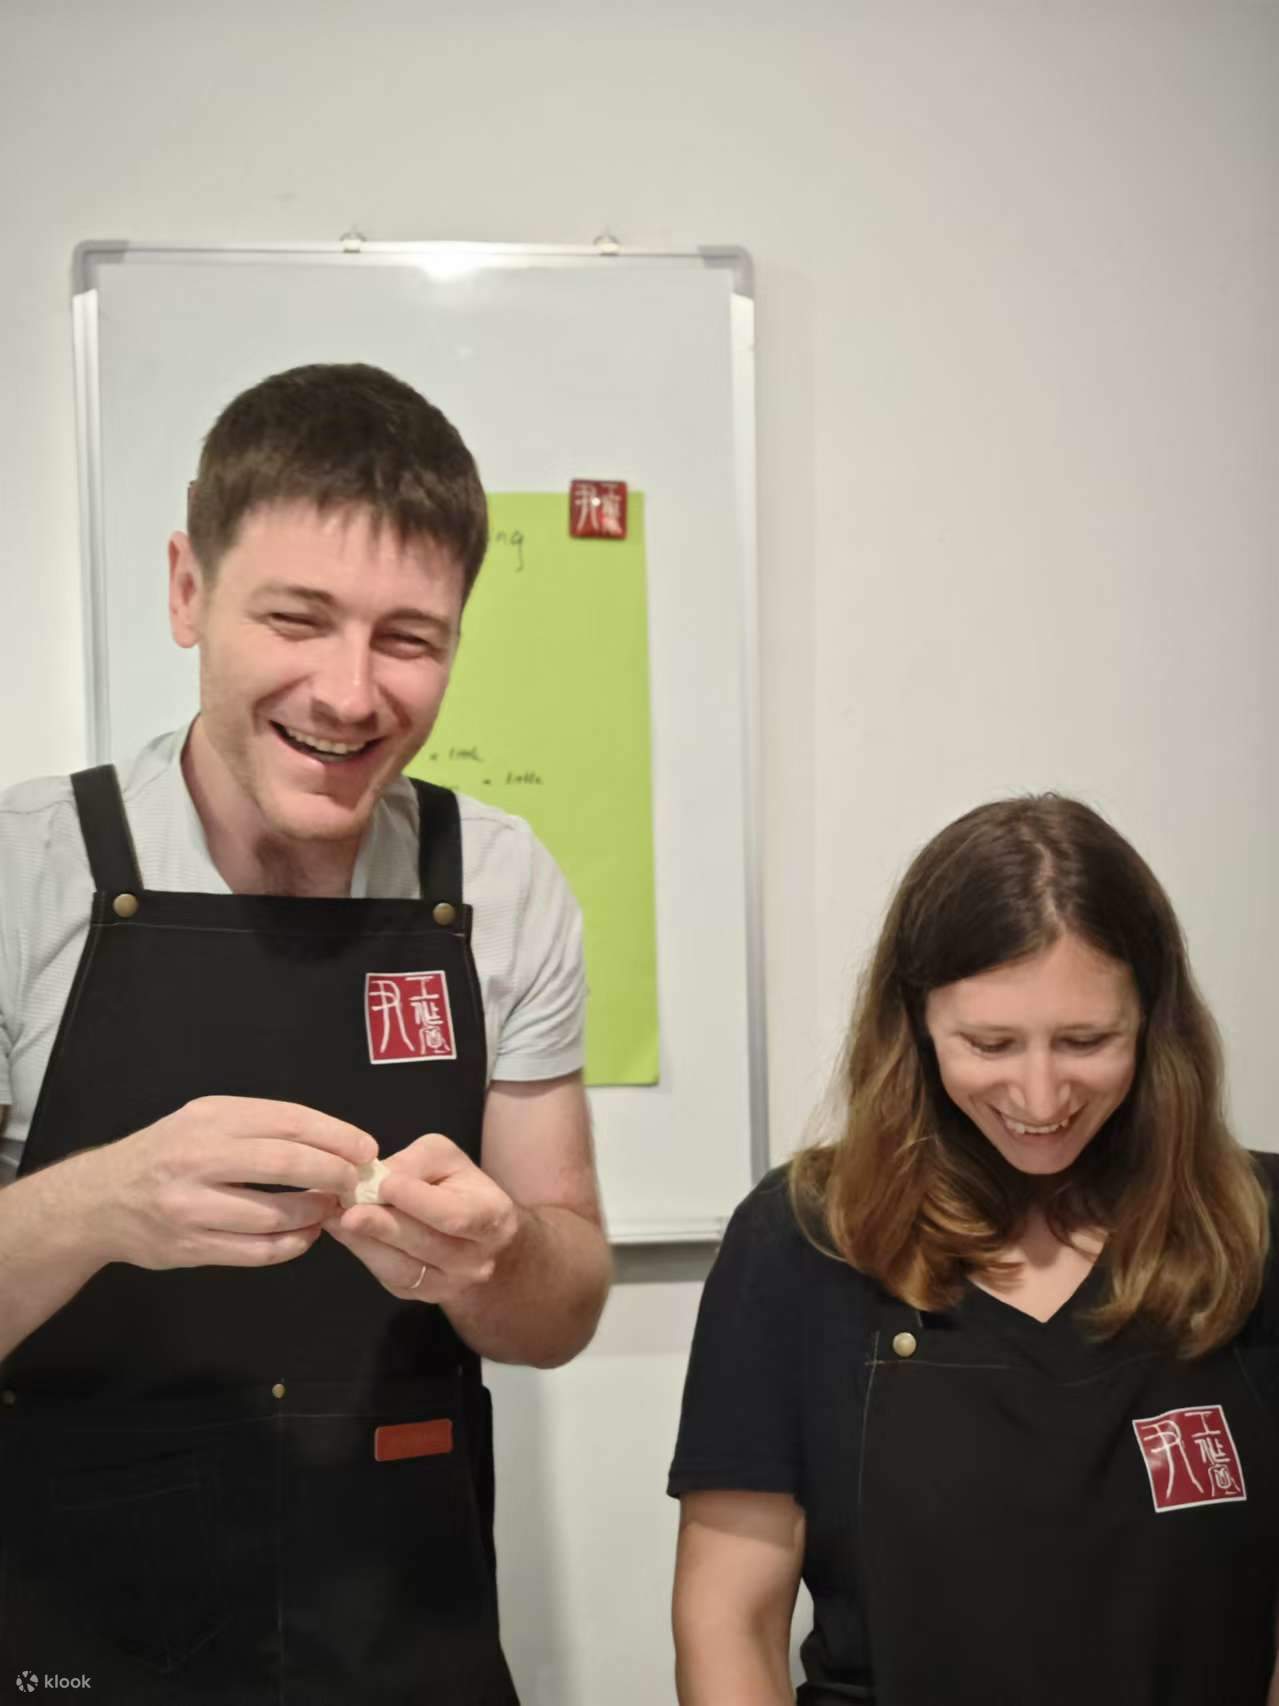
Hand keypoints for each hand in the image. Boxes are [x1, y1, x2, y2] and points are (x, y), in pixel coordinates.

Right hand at [71, 1095, 376, 1271]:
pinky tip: (305, 1236)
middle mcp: (197, 1159)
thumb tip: (334, 1140)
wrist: (99, 1200)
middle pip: (284, 1164)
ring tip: (330, 1209)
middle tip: (357, 1182)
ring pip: (273, 1215)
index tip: (365, 1148)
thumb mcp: (205, 1120)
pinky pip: (255, 1252)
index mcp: (210, 1119)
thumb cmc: (167, 1153)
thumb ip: (261, 1126)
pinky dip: (290, 1246)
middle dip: (333, 1173)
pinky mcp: (188, 1248)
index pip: (288, 1121)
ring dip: (314, 1214)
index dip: (335, 1135)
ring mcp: (190, 1207)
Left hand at [325, 1131, 520, 1302]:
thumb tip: (377, 1176)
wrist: (482, 1243)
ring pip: (403, 1269)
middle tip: (348, 1210)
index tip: (384, 1184)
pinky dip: (364, 1254)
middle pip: (425, 1245)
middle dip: (384, 1226)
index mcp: (491, 1218)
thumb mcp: (447, 1160)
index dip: (418, 1200)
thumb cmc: (462, 1189)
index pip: (454, 1214)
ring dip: (366, 1243)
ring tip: (336, 1218)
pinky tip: (344, 1233)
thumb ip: (416, 1163)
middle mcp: (475, 1260)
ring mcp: (448, 1285)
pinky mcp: (420, 1295)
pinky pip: (389, 1278)